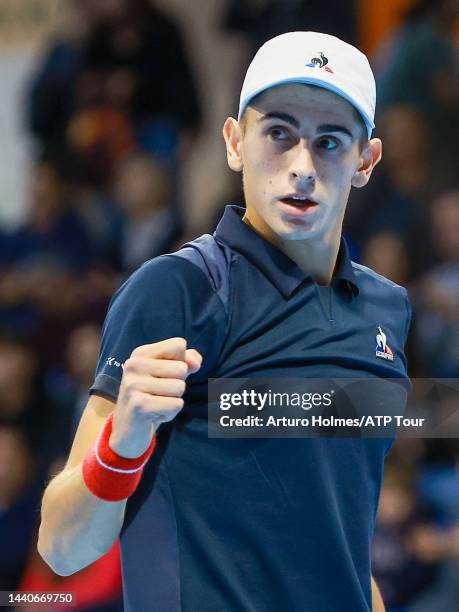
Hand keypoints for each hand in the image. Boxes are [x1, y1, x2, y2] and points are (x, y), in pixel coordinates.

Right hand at [109, 337, 201, 457]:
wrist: (128, 431)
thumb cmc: (153, 397)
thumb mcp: (169, 374)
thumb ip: (187, 360)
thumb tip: (195, 363)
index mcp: (140, 353)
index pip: (179, 345)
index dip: (181, 362)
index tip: (165, 375)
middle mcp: (134, 365)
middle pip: (182, 368)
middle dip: (177, 384)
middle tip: (159, 394)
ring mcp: (134, 385)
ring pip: (180, 387)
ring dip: (173, 400)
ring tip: (156, 404)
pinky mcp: (140, 405)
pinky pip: (176, 404)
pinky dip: (170, 413)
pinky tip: (154, 414)